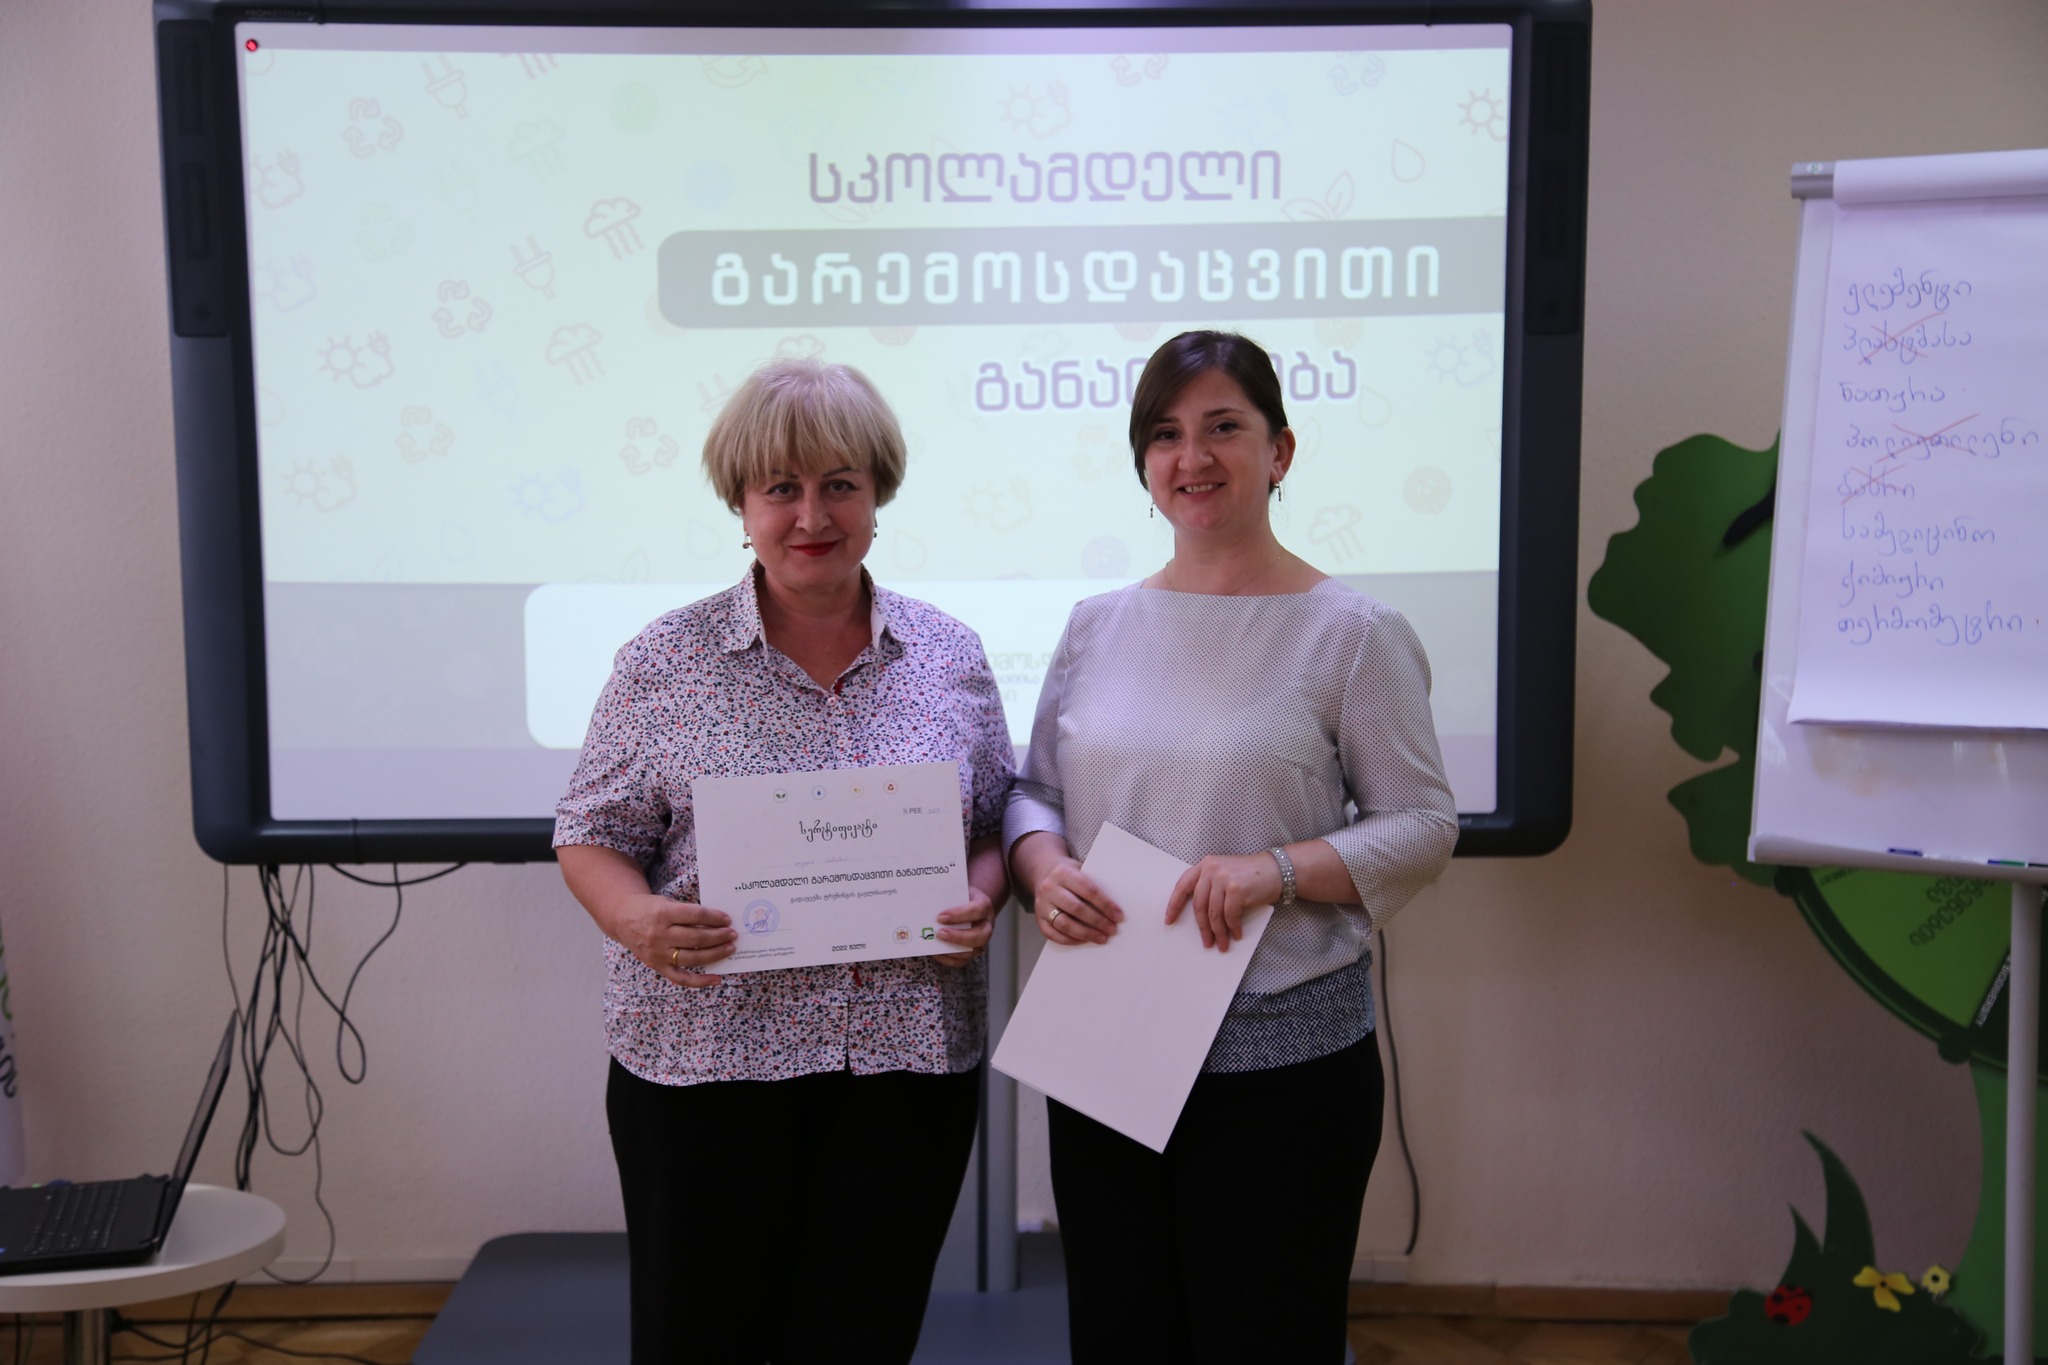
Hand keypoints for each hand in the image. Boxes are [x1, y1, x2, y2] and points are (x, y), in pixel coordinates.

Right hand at [608, 893, 736, 987]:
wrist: (623, 919)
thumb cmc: (651, 908)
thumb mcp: (667, 903)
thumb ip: (688, 913)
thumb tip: (718, 923)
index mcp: (662, 914)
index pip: (695, 916)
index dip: (714, 917)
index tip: (727, 919)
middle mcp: (659, 935)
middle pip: (696, 938)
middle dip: (719, 936)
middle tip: (733, 934)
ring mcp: (658, 954)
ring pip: (692, 958)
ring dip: (715, 954)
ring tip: (730, 948)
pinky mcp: (658, 966)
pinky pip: (681, 978)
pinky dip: (700, 981)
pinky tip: (717, 979)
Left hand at [931, 887, 995, 966]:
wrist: (972, 903)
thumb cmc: (962, 897)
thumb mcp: (958, 891)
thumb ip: (948, 896)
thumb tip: (928, 903)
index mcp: (984, 906)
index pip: (977, 911)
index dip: (960, 915)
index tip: (940, 917)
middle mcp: (986, 925)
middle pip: (980, 936)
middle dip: (958, 937)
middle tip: (939, 933)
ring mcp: (981, 940)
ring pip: (973, 951)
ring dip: (953, 951)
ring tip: (936, 944)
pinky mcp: (973, 951)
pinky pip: (964, 961)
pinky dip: (949, 959)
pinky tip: (937, 953)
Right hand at [1032, 857, 1121, 945]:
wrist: (1044, 872)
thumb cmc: (1069, 874)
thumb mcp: (1081, 870)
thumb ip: (1094, 883)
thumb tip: (1114, 907)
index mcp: (1064, 873)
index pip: (1088, 890)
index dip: (1105, 905)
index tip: (1118, 916)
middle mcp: (1050, 888)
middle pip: (1077, 908)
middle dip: (1097, 921)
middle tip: (1112, 930)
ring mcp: (1042, 904)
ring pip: (1064, 924)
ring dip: (1085, 934)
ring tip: (1101, 938)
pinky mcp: (1038, 918)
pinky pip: (1052, 934)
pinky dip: (1069, 940)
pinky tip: (1084, 940)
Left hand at [1165, 854, 1282, 951]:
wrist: (1277, 870)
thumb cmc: (1251, 875)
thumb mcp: (1225, 873)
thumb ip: (1210, 886)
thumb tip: (1199, 917)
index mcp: (1205, 865)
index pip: (1182, 886)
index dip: (1174, 905)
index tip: (1169, 920)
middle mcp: (1212, 869)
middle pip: (1199, 905)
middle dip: (1202, 927)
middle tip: (1206, 942)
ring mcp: (1224, 879)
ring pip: (1214, 914)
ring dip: (1218, 932)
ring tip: (1222, 944)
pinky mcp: (1236, 890)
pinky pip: (1229, 916)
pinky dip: (1233, 928)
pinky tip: (1236, 934)